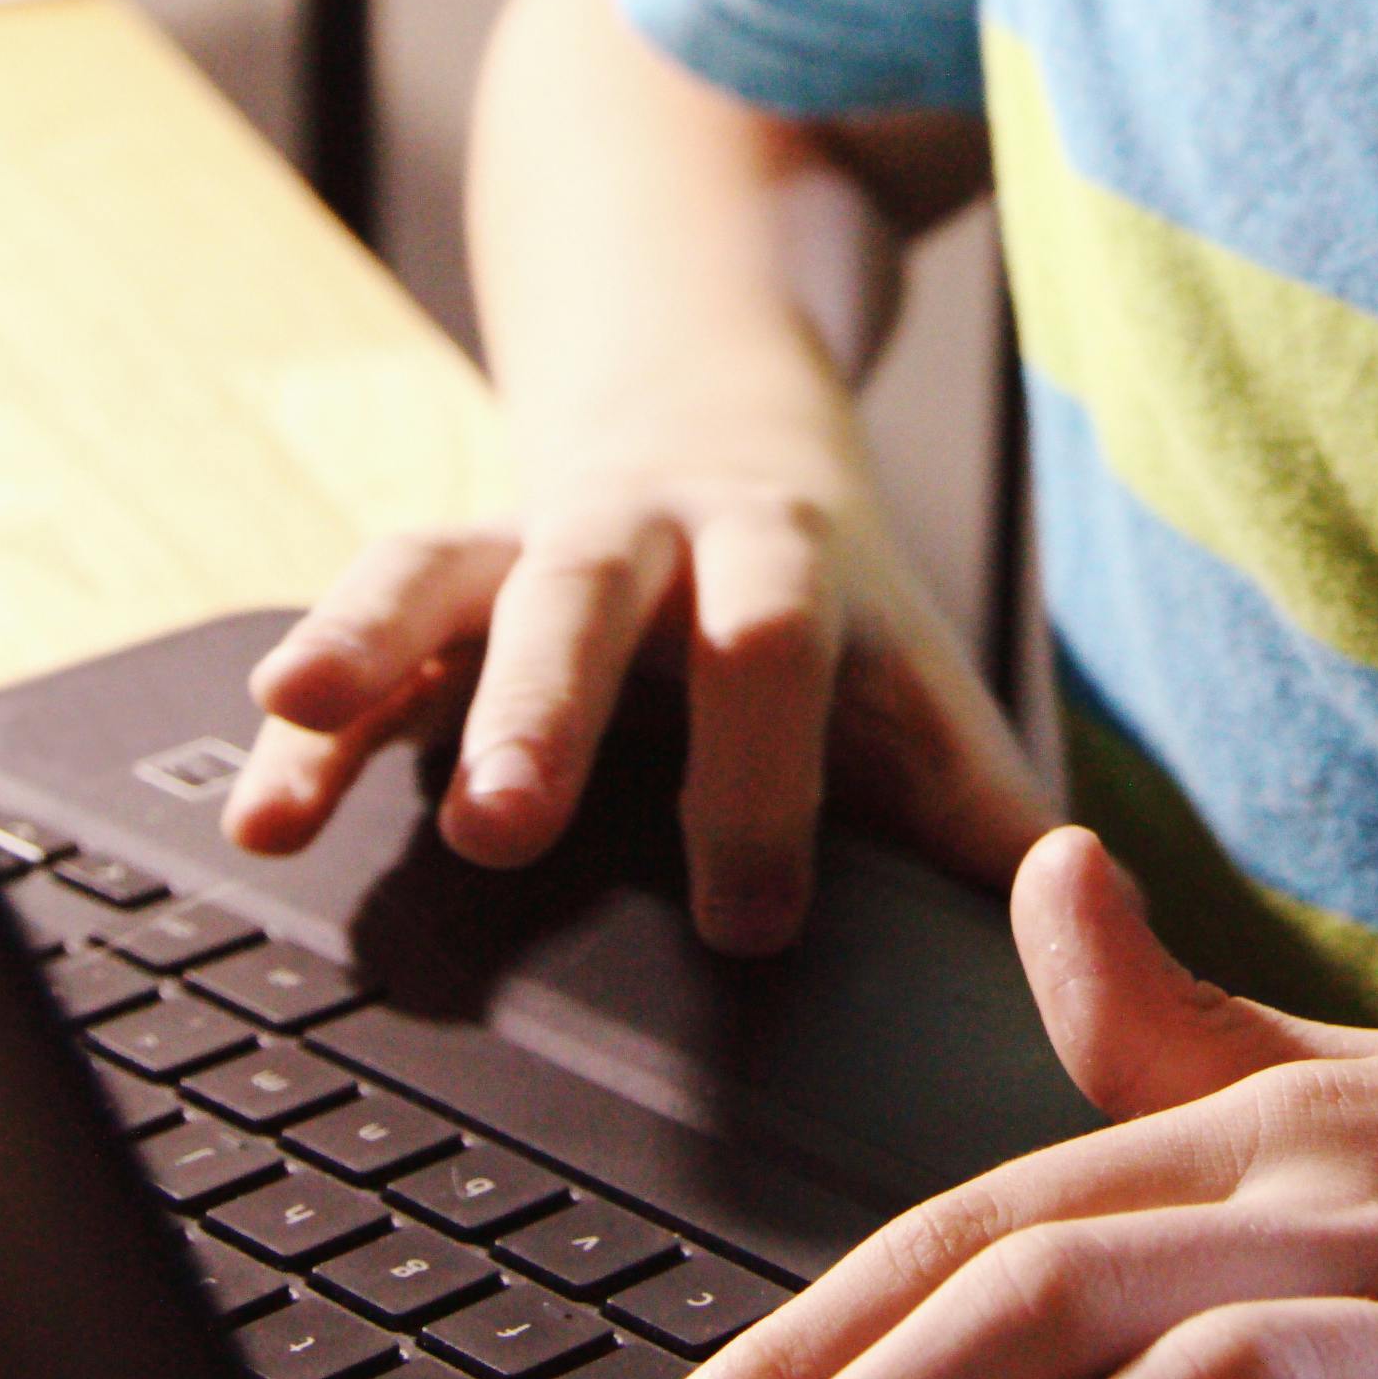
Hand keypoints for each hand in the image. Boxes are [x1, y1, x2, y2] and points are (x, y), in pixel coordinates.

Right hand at [218, 386, 1053, 946]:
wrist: (717, 422)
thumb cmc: (832, 627)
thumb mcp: (915, 694)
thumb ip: (985, 817)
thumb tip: (1119, 955)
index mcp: (786, 571)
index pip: (782, 655)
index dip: (767, 779)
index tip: (753, 921)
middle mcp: (648, 540)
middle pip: (593, 600)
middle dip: (543, 705)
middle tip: (500, 818)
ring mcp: (525, 544)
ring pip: (443, 572)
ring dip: (370, 646)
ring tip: (296, 725)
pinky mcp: (434, 581)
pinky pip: (354, 626)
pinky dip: (303, 715)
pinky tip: (258, 809)